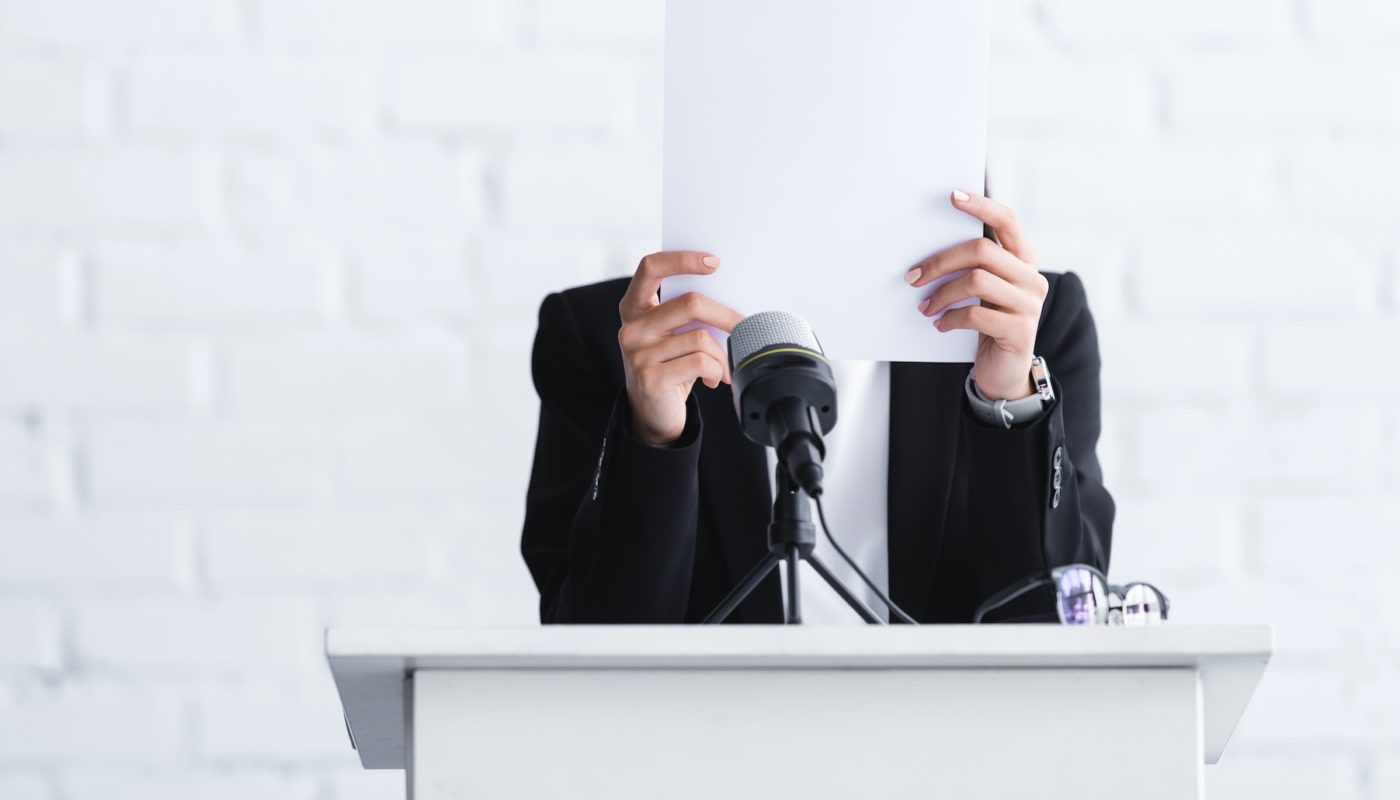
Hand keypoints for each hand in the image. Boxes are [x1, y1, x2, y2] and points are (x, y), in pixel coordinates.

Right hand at [619, 252, 743, 446]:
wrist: (653, 413)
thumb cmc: (670, 366)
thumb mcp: (674, 335)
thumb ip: (689, 315)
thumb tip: (732, 298)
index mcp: (635, 307)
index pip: (651, 267)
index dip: (682, 259)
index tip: (714, 262)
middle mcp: (632, 327)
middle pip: (690, 303)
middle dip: (725, 315)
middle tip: (743, 325)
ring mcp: (638, 353)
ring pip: (700, 337)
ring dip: (722, 354)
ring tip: (723, 366)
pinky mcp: (650, 378)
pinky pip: (700, 362)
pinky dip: (716, 371)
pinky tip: (714, 379)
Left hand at [905, 190, 1047, 399]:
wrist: (1004, 371)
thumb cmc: (988, 324)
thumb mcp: (984, 292)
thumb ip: (974, 268)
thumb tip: (929, 249)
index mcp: (1023, 260)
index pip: (1008, 221)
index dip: (981, 206)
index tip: (953, 196)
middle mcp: (1031, 277)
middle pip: (982, 250)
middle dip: (941, 261)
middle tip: (913, 277)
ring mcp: (1029, 304)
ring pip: (976, 281)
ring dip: (942, 293)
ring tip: (925, 307)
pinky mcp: (1020, 330)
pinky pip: (976, 314)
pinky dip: (951, 318)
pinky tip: (940, 324)